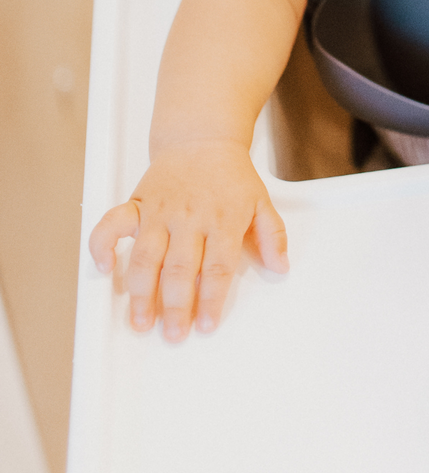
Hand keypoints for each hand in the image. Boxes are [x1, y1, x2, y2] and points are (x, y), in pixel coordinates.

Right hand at [88, 137, 288, 340]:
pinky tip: (104, 269)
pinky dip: (102, 246)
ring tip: (141, 321)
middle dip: (176, 306)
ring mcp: (161, 212)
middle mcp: (190, 218)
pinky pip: (112, 225)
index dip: (212, 298)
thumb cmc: (232, 176)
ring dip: (141, 292)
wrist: (203, 139)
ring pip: (147, 257)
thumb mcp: (262, 201)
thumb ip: (273, 235)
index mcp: (223, 219)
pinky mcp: (138, 203)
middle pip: (181, 268)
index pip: (217, 266)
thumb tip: (281, 266)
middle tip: (173, 334)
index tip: (207, 325)